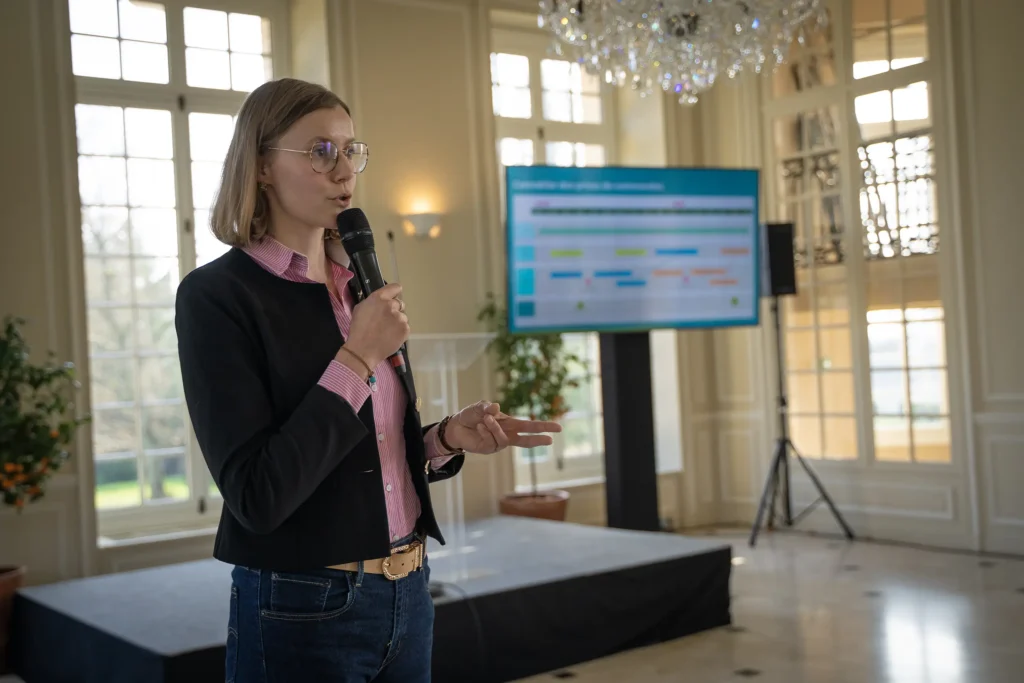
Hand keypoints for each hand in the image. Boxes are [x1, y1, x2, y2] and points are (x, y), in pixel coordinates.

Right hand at [341, 283, 408, 368]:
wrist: (363, 350)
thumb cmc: (358, 330)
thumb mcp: (360, 309)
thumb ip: (373, 302)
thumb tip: (381, 301)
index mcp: (379, 298)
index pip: (395, 287)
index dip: (394, 293)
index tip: (393, 298)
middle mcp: (391, 305)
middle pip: (399, 303)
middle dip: (394, 310)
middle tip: (385, 321)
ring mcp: (400, 318)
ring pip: (402, 317)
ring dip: (397, 322)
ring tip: (386, 332)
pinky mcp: (405, 329)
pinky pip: (405, 327)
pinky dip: (400, 332)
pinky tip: (390, 337)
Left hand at [443, 401, 561, 454]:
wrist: (456, 426)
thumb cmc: (471, 415)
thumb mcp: (480, 407)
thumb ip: (487, 407)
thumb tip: (496, 408)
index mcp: (510, 423)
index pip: (530, 426)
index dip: (544, 426)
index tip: (558, 428)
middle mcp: (507, 434)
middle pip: (526, 439)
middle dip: (538, 439)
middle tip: (551, 440)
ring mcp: (498, 443)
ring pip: (504, 438)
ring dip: (495, 427)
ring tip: (484, 419)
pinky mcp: (488, 449)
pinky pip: (491, 441)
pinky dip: (485, 431)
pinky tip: (478, 427)